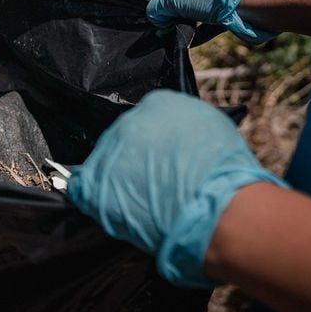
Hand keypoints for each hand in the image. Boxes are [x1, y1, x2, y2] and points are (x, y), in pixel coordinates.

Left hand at [67, 90, 287, 287]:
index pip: (146, 121)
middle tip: (153, 185)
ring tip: (142, 204)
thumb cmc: (226, 174)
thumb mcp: (213, 131)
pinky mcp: (95, 182)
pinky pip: (84, 188)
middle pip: (123, 141)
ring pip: (105, 164)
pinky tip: (111, 208)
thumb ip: (187, 129)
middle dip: (135, 162)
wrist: (218, 206)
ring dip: (117, 182)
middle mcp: (128, 121)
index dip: (155, 145)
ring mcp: (109, 151)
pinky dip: (94, 198)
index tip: (164, 161)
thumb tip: (178, 138)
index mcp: (158, 103)